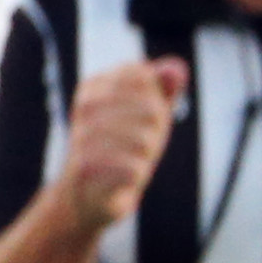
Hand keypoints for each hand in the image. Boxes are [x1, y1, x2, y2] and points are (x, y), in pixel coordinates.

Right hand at [62, 57, 188, 232]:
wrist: (87, 195)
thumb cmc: (122, 148)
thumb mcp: (147, 115)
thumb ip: (163, 90)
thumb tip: (178, 67)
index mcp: (94, 86)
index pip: (143, 77)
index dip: (157, 100)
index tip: (145, 117)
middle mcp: (85, 107)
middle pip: (151, 110)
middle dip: (156, 131)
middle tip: (141, 144)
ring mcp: (82, 136)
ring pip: (143, 140)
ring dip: (147, 154)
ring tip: (133, 160)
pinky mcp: (85, 168)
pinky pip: (132, 168)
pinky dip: (138, 173)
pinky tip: (128, 175)